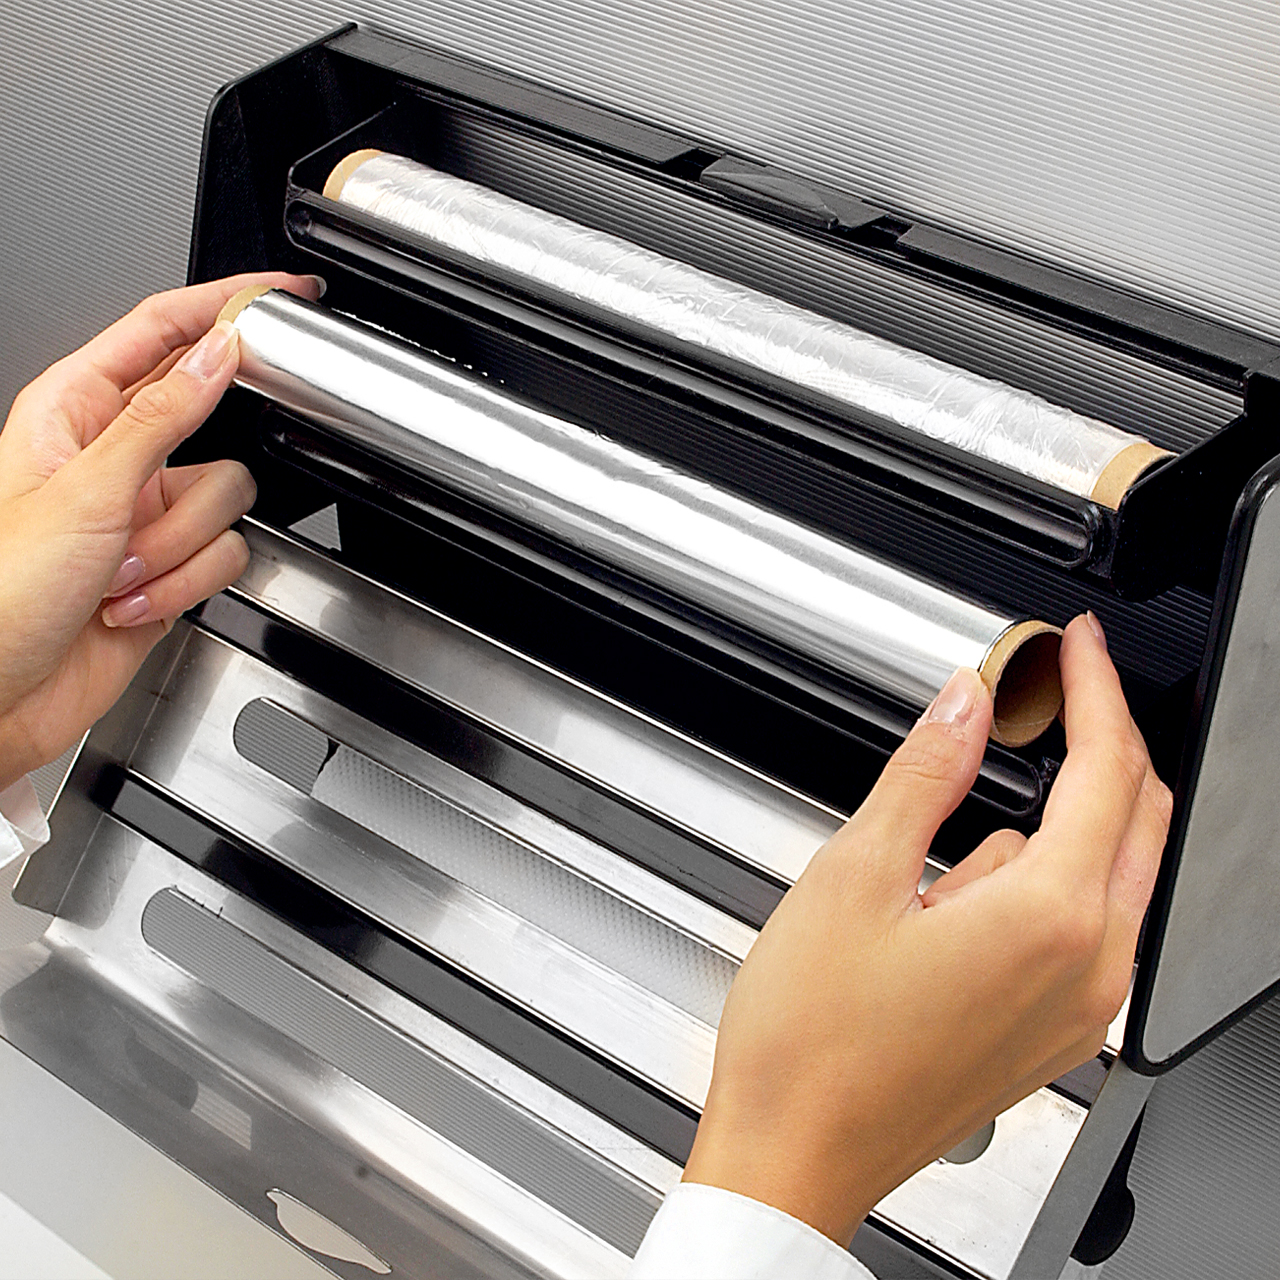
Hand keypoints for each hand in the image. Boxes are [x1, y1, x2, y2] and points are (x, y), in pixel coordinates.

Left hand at [0, 272, 321, 789]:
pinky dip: (185, 584)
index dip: (226, 304)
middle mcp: (117, 457)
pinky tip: (132, 603)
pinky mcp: (173, 566)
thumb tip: (218, 352)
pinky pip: (225, 554)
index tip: (283, 293)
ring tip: (117, 576)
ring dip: (175, 550)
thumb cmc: (2, 591)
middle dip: (183, 488)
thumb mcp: (84, 491)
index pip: (164, 331)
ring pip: (227, 499)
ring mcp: (147, 514)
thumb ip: (163, 417)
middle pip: (212, 426)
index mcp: (76, 412)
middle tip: (153, 508)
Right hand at [682, 612, 1170, 1244]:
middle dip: (1107, 741)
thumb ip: (924, 774)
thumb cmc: (811, 1040)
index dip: (1094, 690)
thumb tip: (964, 701)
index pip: (1108, 771)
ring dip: (1066, 822)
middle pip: (1141, 820)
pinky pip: (1083, 931)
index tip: (1076, 645)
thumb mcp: (854, 876)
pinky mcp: (1052, 1037)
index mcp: (1047, 919)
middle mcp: (1088, 971)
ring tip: (953, 835)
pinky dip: (1047, 885)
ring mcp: (1078, 1012)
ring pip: (1113, 877)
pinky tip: (956, 902)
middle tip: (1059, 689)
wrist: (795, 1155)